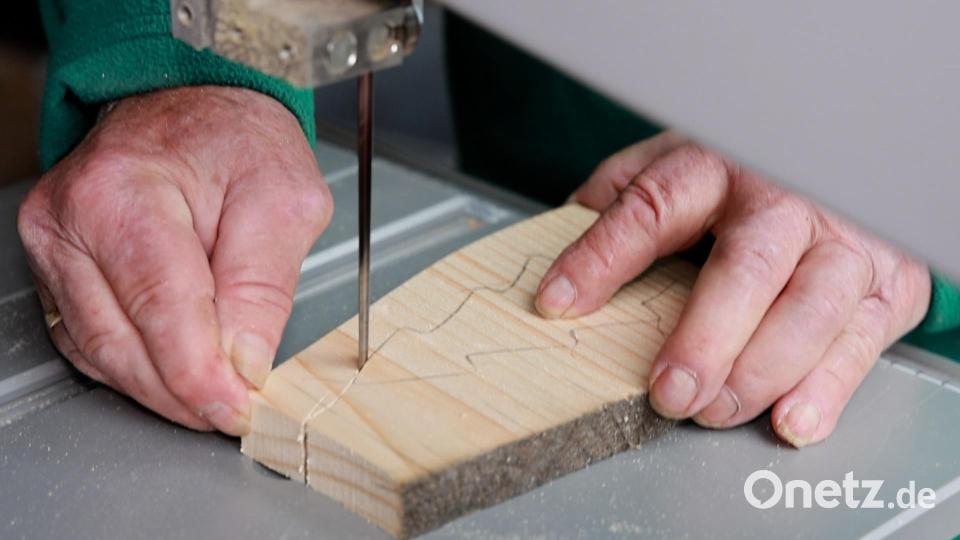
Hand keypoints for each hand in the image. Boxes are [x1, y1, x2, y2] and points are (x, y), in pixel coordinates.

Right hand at [17, 86, 331, 434]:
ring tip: (212, 391)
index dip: (199, 375)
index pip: (160, 310)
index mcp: (125, 193)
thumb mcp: (284, 199)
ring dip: (158, 387)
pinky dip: (134, 365)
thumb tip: (244, 363)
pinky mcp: (56, 266)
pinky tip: (174, 369)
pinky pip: (89, 339)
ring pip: (99, 351)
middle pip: (122, 343)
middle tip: (232, 410)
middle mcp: (71, 220)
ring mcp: (53, 244)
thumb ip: (263, 284)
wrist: (193, 106)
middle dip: (182, 392)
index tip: (237, 408)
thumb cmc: (238, 140)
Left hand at [535, 132, 929, 446]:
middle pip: (747, 265)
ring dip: (760, 371)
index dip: (602, 258)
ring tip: (714, 409)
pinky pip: (859, 339)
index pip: (651, 209)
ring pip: (810, 307)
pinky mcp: (886, 282)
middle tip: (670, 393)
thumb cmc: (738, 181)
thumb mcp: (670, 169)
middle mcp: (782, 198)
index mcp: (714, 167)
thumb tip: (558, 261)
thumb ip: (619, 208)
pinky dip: (827, 386)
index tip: (558, 302)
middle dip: (706, 336)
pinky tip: (792, 417)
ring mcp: (841, 239)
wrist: (836, 172)